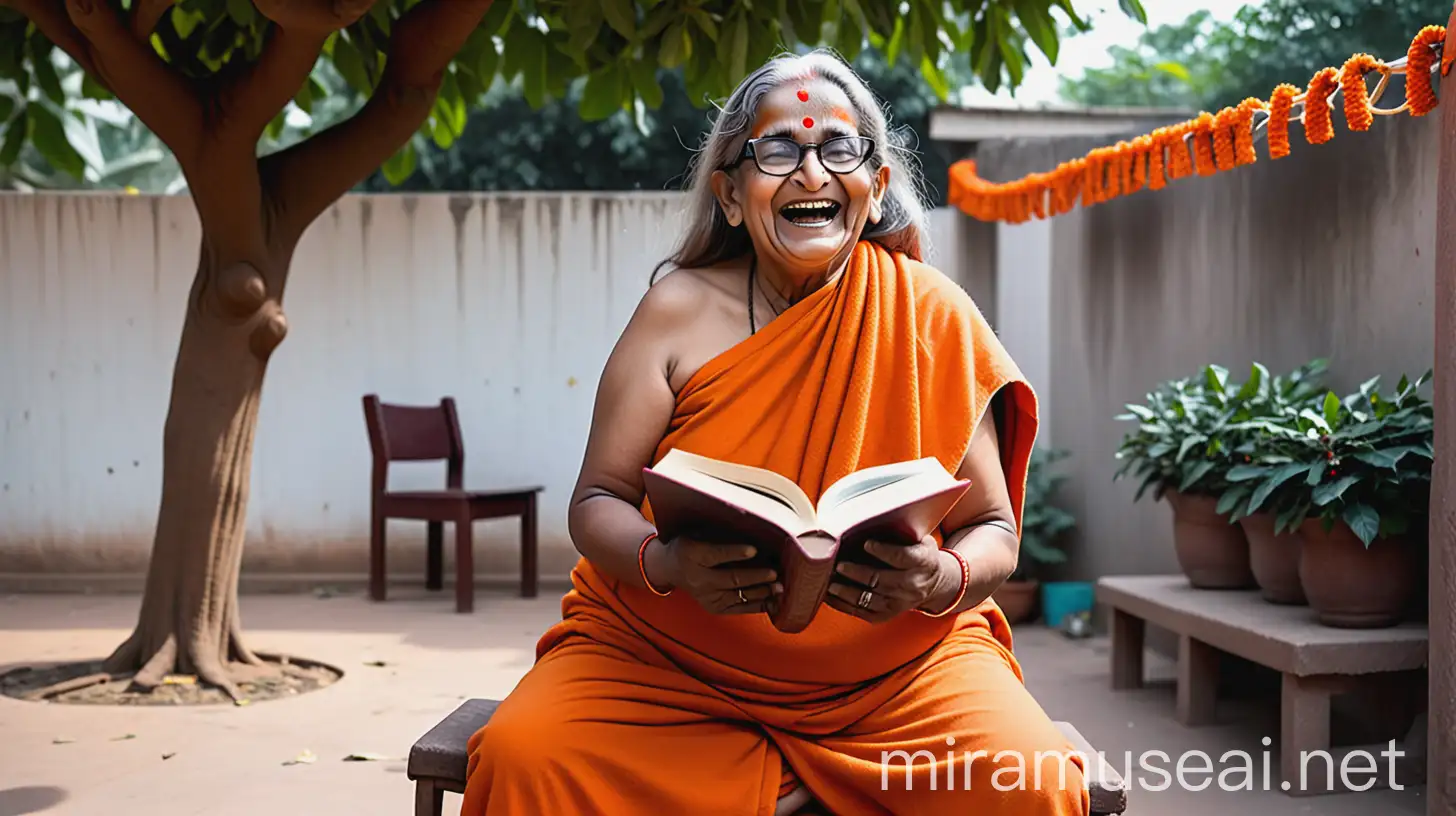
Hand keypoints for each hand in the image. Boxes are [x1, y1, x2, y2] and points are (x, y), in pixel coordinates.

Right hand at [656, 536, 782, 614]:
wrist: (670, 568)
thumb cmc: (689, 545)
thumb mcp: (697, 533)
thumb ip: (719, 534)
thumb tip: (753, 529)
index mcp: (692, 555)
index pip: (716, 555)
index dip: (735, 552)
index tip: (754, 549)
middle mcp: (698, 579)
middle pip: (730, 578)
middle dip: (755, 576)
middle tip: (775, 573)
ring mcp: (706, 596)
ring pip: (738, 595)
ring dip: (762, 591)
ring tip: (780, 587)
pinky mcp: (714, 608)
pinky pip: (740, 608)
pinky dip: (758, 604)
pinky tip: (773, 600)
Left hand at [826, 536, 955, 623]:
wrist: (934, 583)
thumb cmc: (918, 553)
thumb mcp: (919, 538)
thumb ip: (901, 532)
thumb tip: (868, 517)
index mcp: (923, 561)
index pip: (903, 557)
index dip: (884, 551)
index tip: (866, 544)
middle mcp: (914, 584)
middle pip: (882, 580)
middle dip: (858, 573)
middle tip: (839, 564)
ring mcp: (901, 602)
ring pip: (871, 599)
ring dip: (848, 592)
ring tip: (831, 583)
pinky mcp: (889, 614)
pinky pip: (865, 612)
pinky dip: (845, 605)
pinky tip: (831, 596)